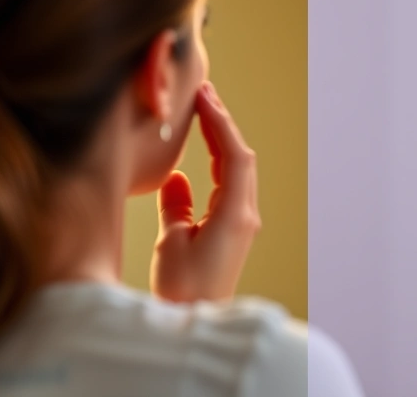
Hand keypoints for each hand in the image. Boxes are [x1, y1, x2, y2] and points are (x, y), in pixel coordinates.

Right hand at [151, 81, 260, 302]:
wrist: (194, 323)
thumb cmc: (182, 291)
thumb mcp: (171, 243)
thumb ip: (175, 207)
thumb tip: (177, 180)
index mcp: (235, 215)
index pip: (235, 157)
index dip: (220, 123)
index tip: (204, 96)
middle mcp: (244, 216)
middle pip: (240, 160)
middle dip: (223, 125)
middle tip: (204, 95)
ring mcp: (241, 225)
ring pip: (236, 173)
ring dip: (221, 144)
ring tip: (202, 114)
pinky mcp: (230, 235)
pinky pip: (226, 192)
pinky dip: (214, 170)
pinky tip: (191, 166)